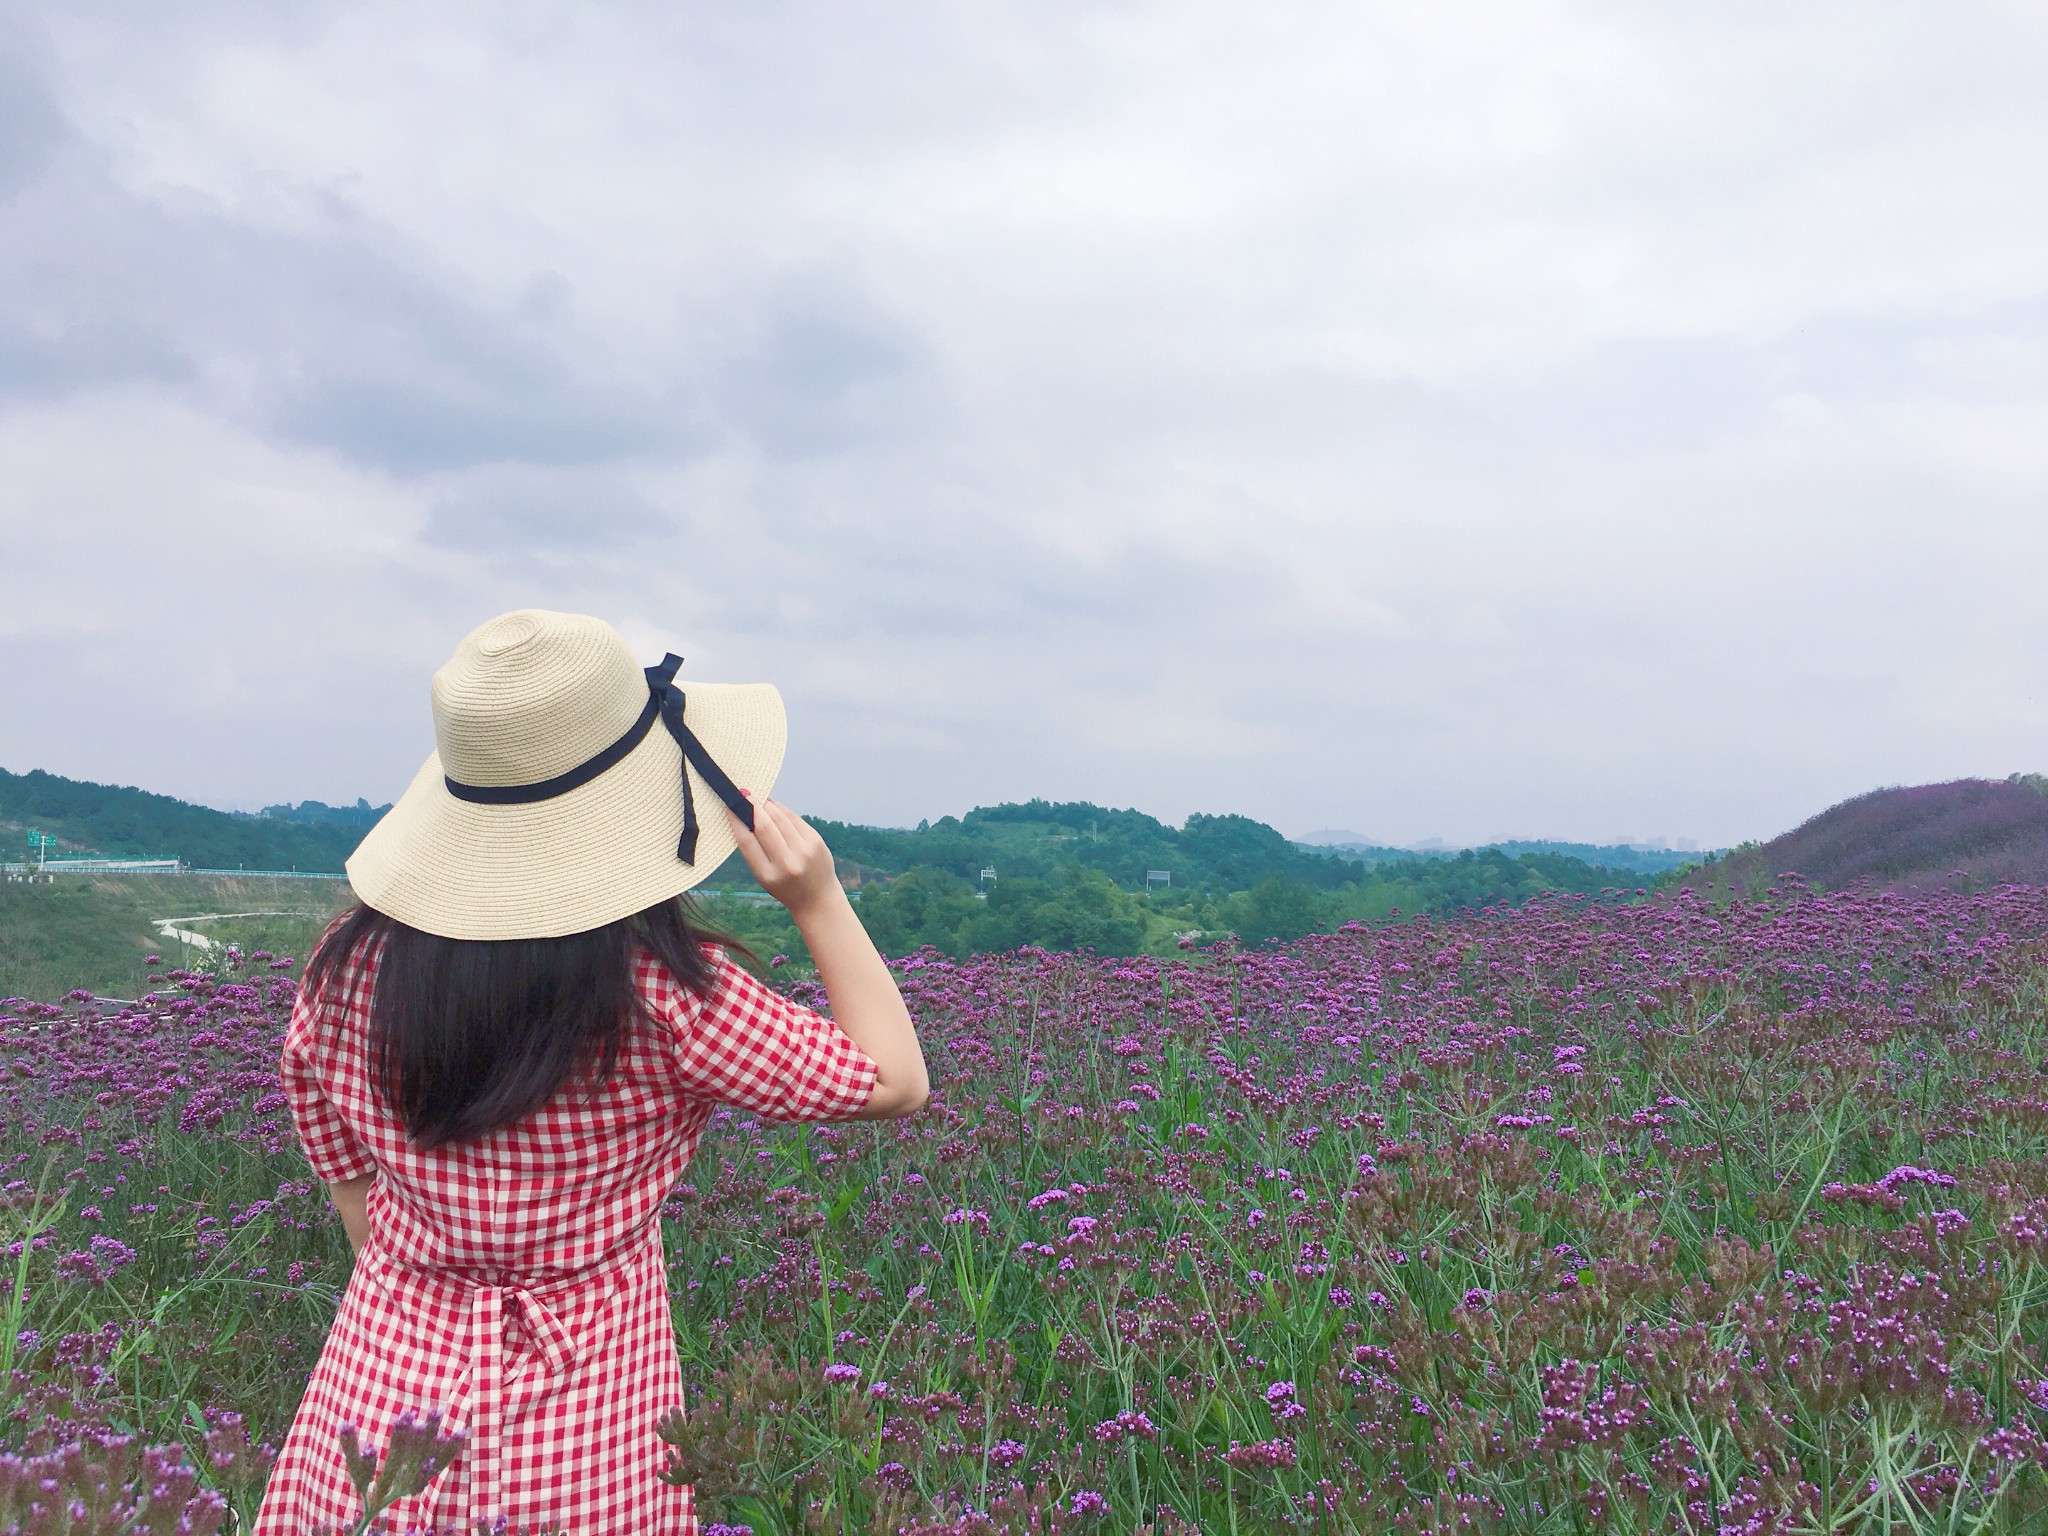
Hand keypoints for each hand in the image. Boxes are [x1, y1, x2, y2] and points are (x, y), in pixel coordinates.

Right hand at [726, 795, 843, 917]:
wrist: (817, 898)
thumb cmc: (784, 885)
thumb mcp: (764, 875)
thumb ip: (755, 850)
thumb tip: (744, 814)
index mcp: (767, 875)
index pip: (747, 842)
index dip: (737, 821)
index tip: (730, 807)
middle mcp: (787, 864)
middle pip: (765, 826)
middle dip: (753, 807)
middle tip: (744, 795)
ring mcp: (804, 852)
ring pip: (781, 818)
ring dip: (767, 805)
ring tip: (758, 799)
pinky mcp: (816, 842)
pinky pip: (795, 819)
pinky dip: (782, 809)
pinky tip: (773, 806)